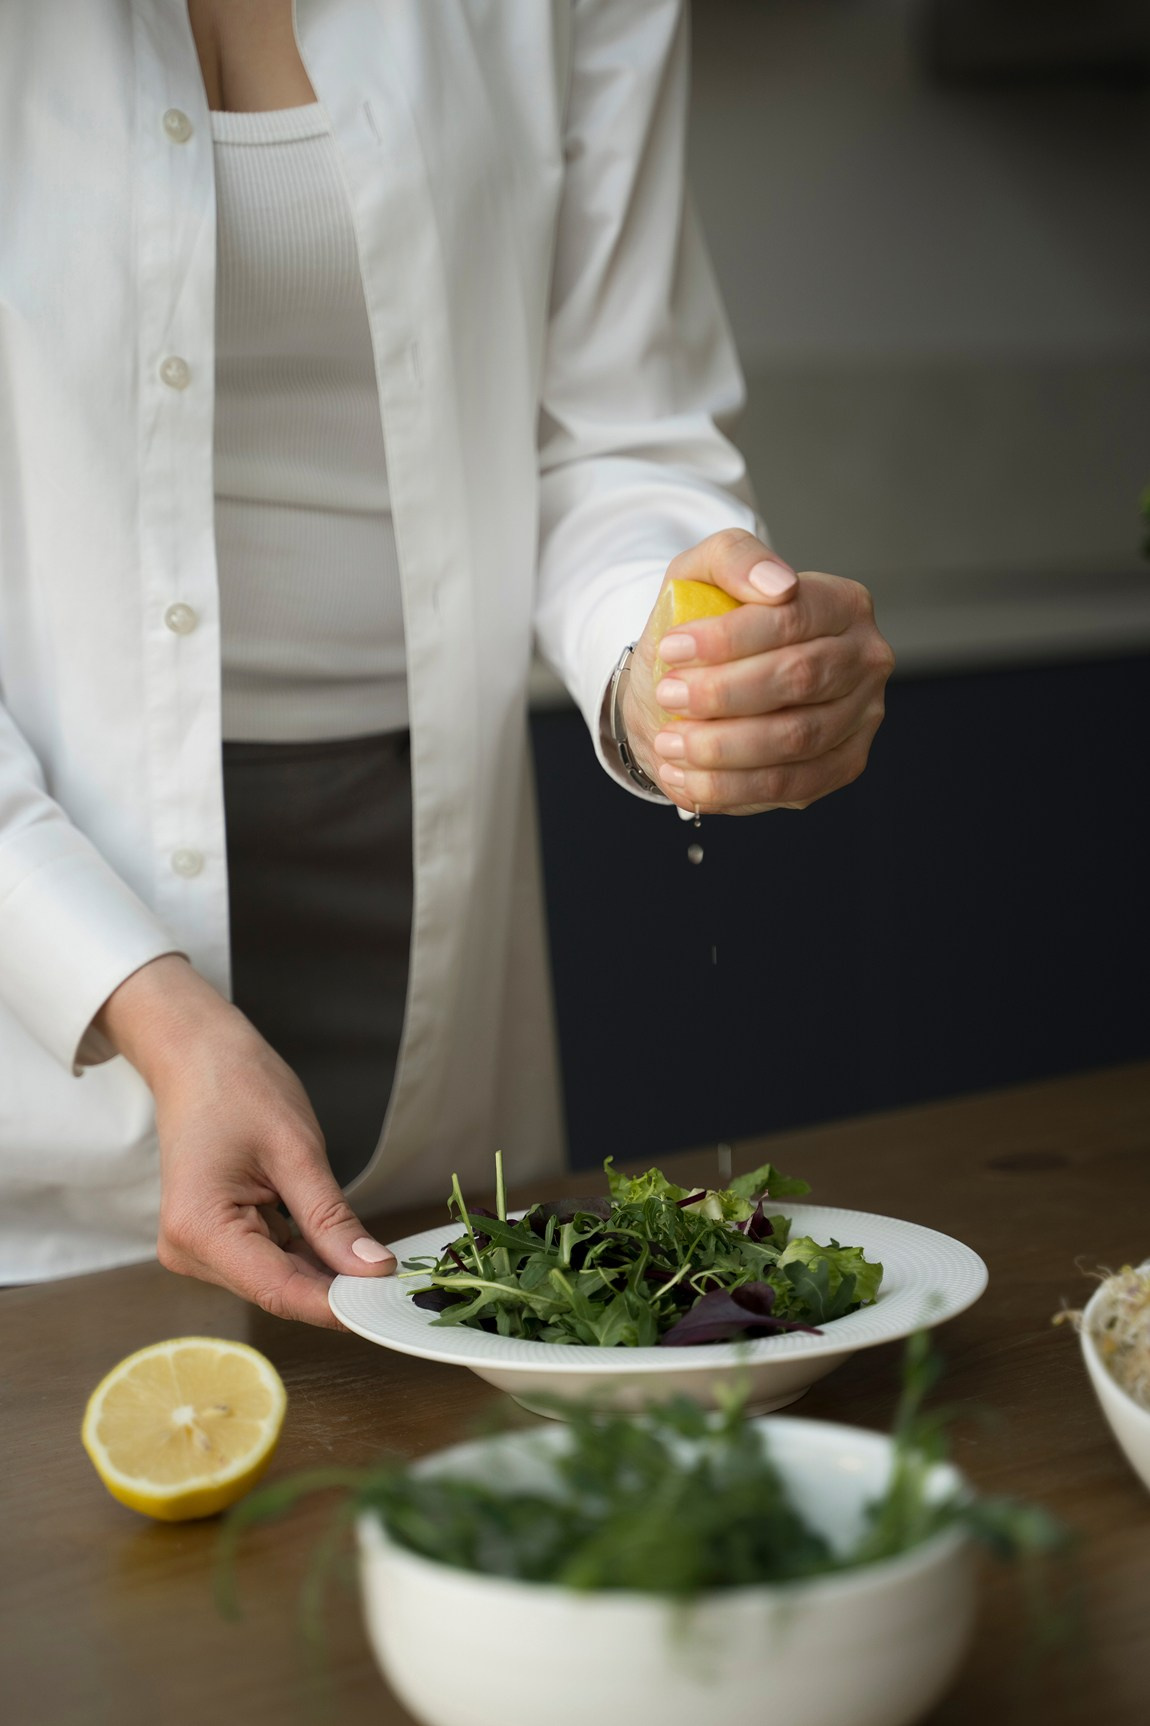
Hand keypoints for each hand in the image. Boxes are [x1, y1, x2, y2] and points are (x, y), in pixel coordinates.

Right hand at [95, 955, 394, 1326]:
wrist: (197, 1055)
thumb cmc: (239, 1087)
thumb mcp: (296, 1151)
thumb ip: (331, 1218)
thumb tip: (372, 1269)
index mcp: (200, 1229)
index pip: (279, 1290)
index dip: (337, 1306)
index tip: (388, 1307)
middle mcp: (189, 1250)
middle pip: (278, 1288)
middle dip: (337, 1287)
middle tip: (397, 1281)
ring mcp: (198, 1247)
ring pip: (277, 1277)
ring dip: (324, 1269)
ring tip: (373, 1256)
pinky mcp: (213, 1238)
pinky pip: (269, 1259)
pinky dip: (306, 1252)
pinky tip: (338, 1240)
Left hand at [622, 529, 893, 814]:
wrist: (700, 682)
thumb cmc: (706, 625)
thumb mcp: (703, 574)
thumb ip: (734, 557)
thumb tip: (777, 585)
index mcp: (842, 604)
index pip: (793, 618)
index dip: (730, 637)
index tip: (670, 647)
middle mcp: (865, 660)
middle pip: (799, 680)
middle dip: (723, 694)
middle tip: (667, 695)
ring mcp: (861, 718)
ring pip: (796, 741)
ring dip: (723, 749)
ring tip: (670, 743)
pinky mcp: (842, 766)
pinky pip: (791, 788)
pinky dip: (732, 790)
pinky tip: (686, 779)